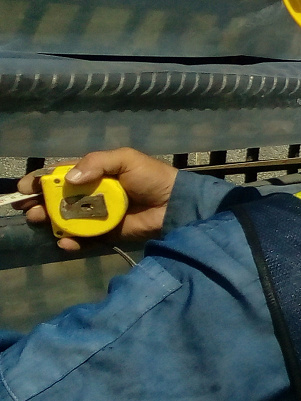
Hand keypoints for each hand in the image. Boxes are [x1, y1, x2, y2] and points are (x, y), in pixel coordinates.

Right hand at [18, 148, 176, 251]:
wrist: (175, 204)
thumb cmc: (152, 177)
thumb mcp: (125, 159)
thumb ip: (97, 162)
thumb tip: (70, 178)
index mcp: (92, 174)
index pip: (59, 177)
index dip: (39, 181)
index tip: (25, 188)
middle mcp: (89, 194)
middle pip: (55, 200)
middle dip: (37, 203)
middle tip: (28, 208)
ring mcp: (95, 215)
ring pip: (64, 220)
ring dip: (48, 221)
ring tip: (40, 220)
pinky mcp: (105, 233)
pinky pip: (82, 238)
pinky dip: (71, 241)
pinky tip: (65, 241)